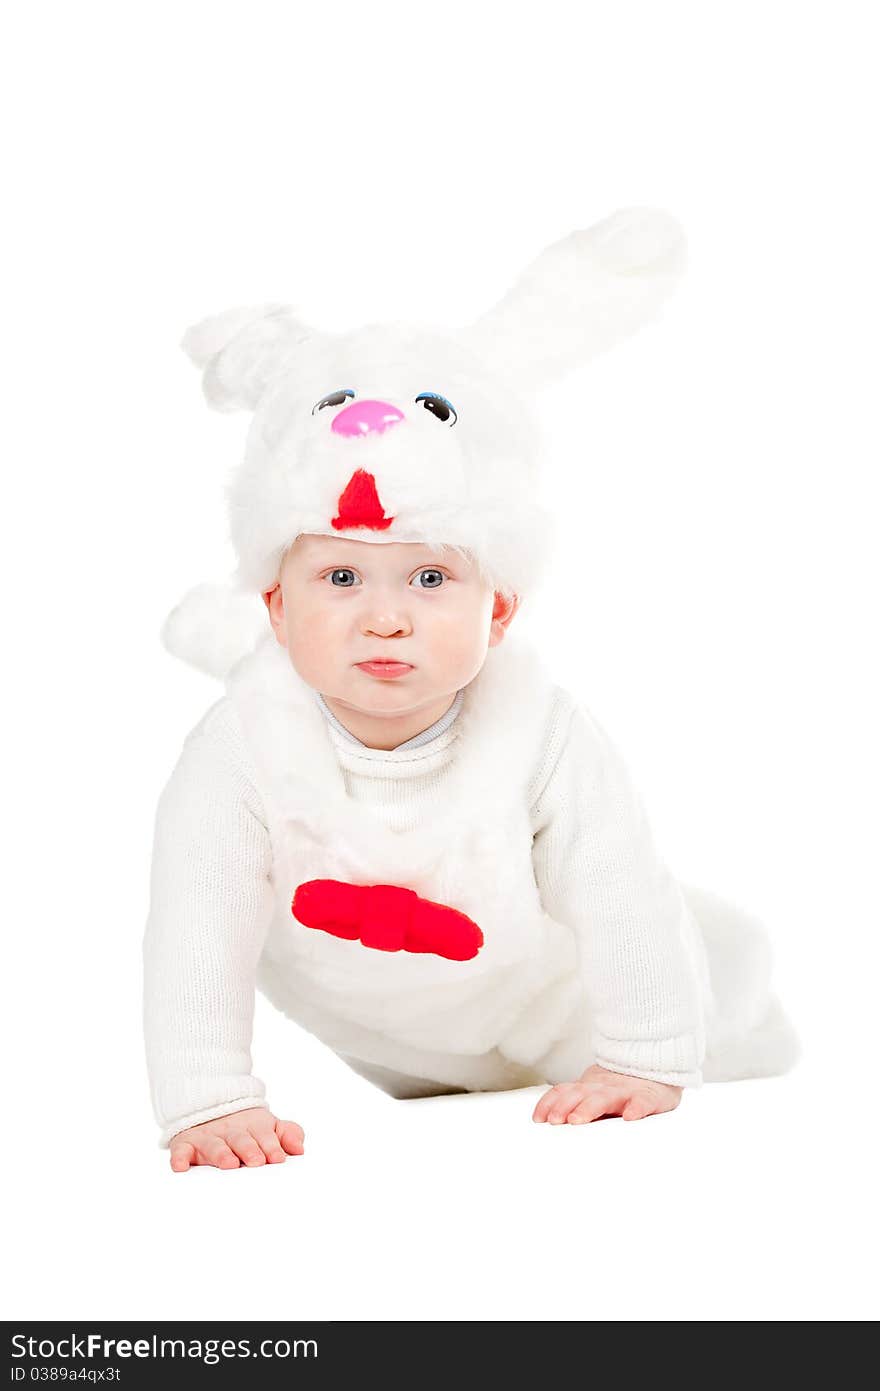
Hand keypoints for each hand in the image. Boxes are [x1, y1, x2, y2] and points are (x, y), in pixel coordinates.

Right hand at [168, 1107, 304, 1170]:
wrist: (210, 1108)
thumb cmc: (246, 1129)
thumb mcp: (268, 1127)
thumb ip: (287, 1134)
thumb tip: (299, 1148)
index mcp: (253, 1127)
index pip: (264, 1135)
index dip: (271, 1146)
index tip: (278, 1158)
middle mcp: (230, 1131)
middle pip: (240, 1139)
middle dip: (249, 1149)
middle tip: (257, 1161)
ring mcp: (207, 1137)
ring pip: (214, 1145)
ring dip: (221, 1154)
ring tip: (229, 1164)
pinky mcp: (186, 1144)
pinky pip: (180, 1150)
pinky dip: (179, 1158)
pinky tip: (181, 1167)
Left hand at [532, 1063, 681, 1124]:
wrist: (655, 1067)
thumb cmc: (621, 1089)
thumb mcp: (594, 1093)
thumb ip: (575, 1103)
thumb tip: (548, 1122)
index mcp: (589, 1088)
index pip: (564, 1092)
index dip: (549, 1103)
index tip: (538, 1119)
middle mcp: (604, 1088)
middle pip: (580, 1094)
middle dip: (564, 1106)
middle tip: (555, 1120)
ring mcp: (625, 1091)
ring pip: (606, 1097)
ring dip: (589, 1107)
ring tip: (577, 1119)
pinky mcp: (648, 1096)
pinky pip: (643, 1102)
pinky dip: (636, 1108)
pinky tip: (630, 1117)